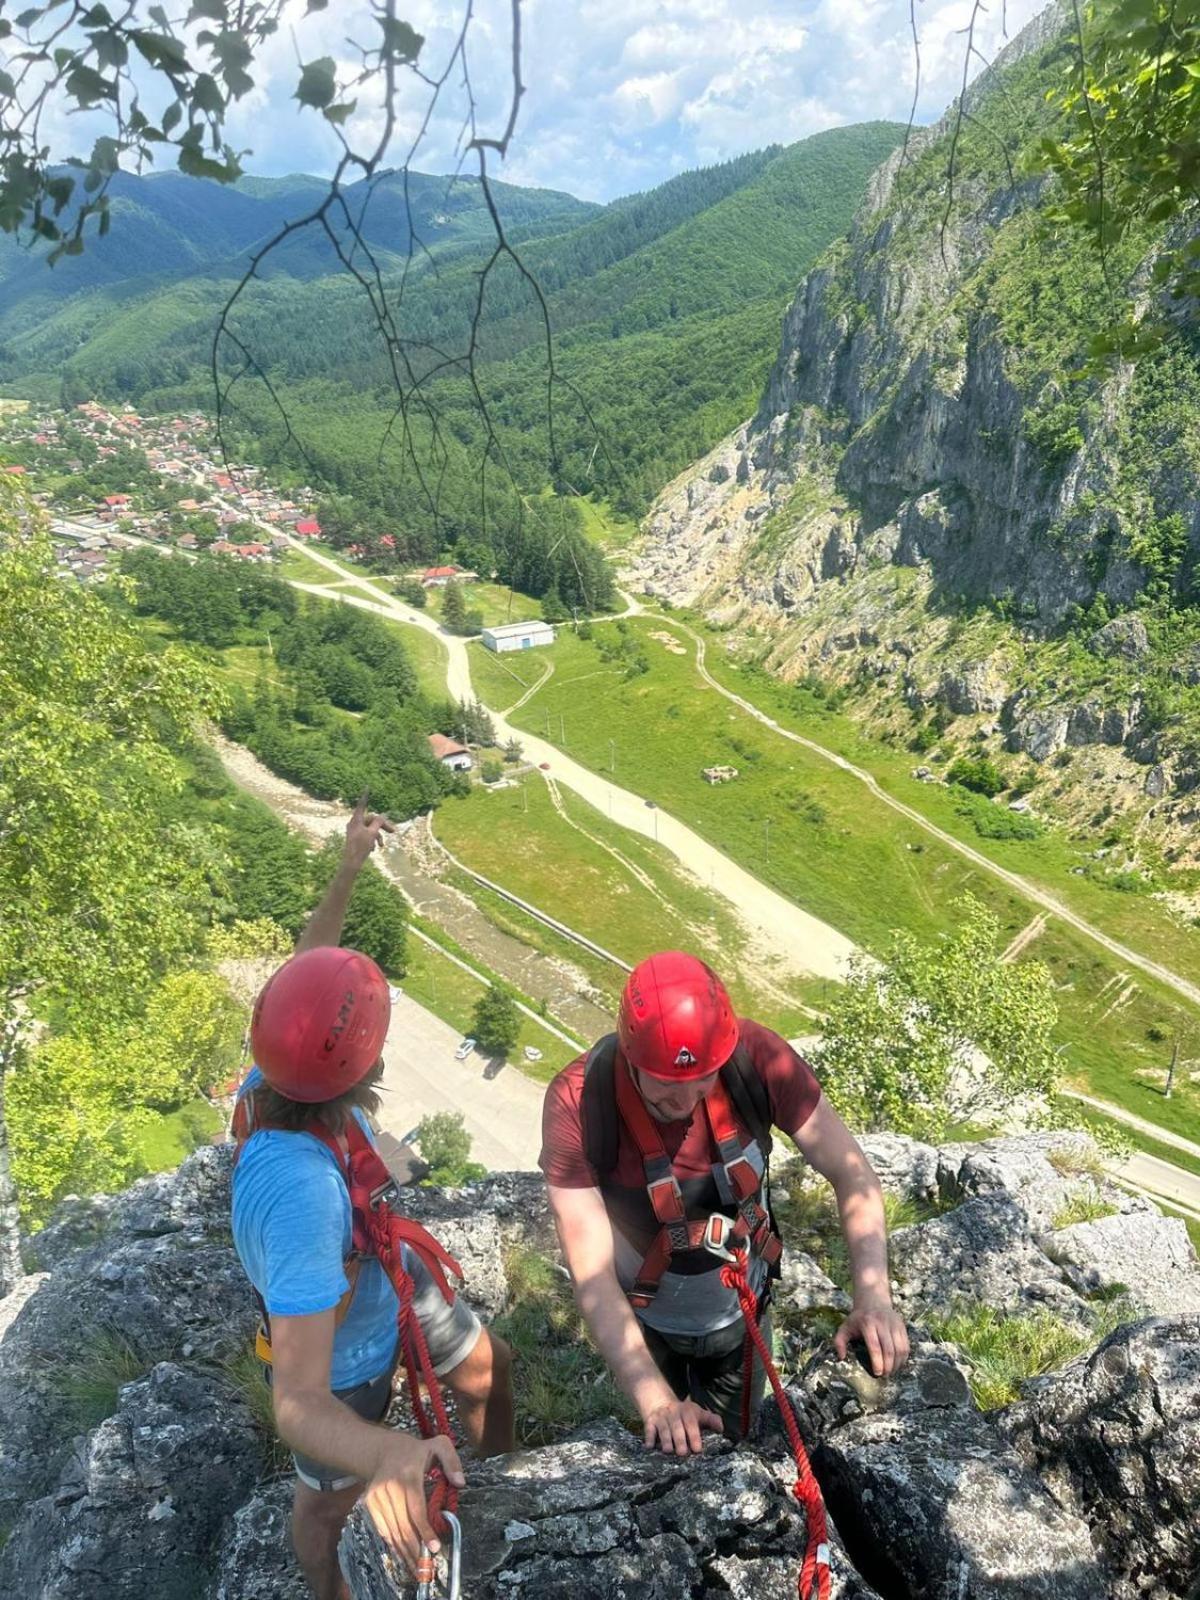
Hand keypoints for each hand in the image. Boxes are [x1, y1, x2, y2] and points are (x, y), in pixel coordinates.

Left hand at [343, 791, 394, 871]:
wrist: (351, 863)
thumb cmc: (360, 847)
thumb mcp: (372, 833)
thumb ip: (378, 822)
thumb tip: (382, 815)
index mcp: (356, 820)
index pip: (362, 804)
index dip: (366, 796)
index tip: (367, 787)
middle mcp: (354, 824)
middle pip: (371, 819)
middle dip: (382, 825)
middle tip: (393, 831)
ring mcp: (355, 831)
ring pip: (370, 829)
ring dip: (378, 836)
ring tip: (382, 846)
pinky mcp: (356, 839)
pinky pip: (367, 835)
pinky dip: (373, 840)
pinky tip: (375, 849)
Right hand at [360, 1431, 464, 1577]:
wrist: (383, 1450)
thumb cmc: (416, 1451)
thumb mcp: (439, 1445)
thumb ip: (452, 1461)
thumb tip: (460, 1483)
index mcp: (407, 1474)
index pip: (416, 1509)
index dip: (425, 1530)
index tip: (434, 1547)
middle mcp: (389, 1487)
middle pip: (403, 1525)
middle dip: (416, 1548)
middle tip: (427, 1566)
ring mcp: (377, 1496)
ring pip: (392, 1531)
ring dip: (405, 1551)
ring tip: (418, 1567)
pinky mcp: (370, 1504)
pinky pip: (383, 1529)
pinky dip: (394, 1544)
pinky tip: (404, 1555)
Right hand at [642, 1396, 722, 1455]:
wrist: (661, 1403)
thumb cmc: (684, 1415)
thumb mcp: (698, 1413)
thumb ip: (711, 1420)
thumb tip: (721, 1428)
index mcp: (687, 1411)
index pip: (691, 1423)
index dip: (694, 1436)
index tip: (697, 1449)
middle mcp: (673, 1413)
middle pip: (676, 1427)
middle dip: (680, 1440)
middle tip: (683, 1453)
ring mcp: (661, 1418)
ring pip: (663, 1429)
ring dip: (665, 1440)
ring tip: (668, 1451)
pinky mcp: (649, 1422)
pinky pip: (648, 1429)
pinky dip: (648, 1437)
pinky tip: (649, 1446)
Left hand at [832, 1301, 909, 1376]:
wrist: (873, 1301)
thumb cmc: (857, 1319)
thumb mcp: (845, 1327)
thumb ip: (839, 1342)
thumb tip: (841, 1358)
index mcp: (867, 1323)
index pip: (875, 1346)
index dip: (877, 1362)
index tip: (877, 1373)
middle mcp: (882, 1323)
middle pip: (889, 1349)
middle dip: (888, 1366)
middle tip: (884, 1375)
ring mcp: (894, 1324)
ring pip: (900, 1348)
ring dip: (897, 1364)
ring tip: (891, 1372)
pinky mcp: (902, 1326)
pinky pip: (906, 1345)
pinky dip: (903, 1357)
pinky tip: (897, 1364)